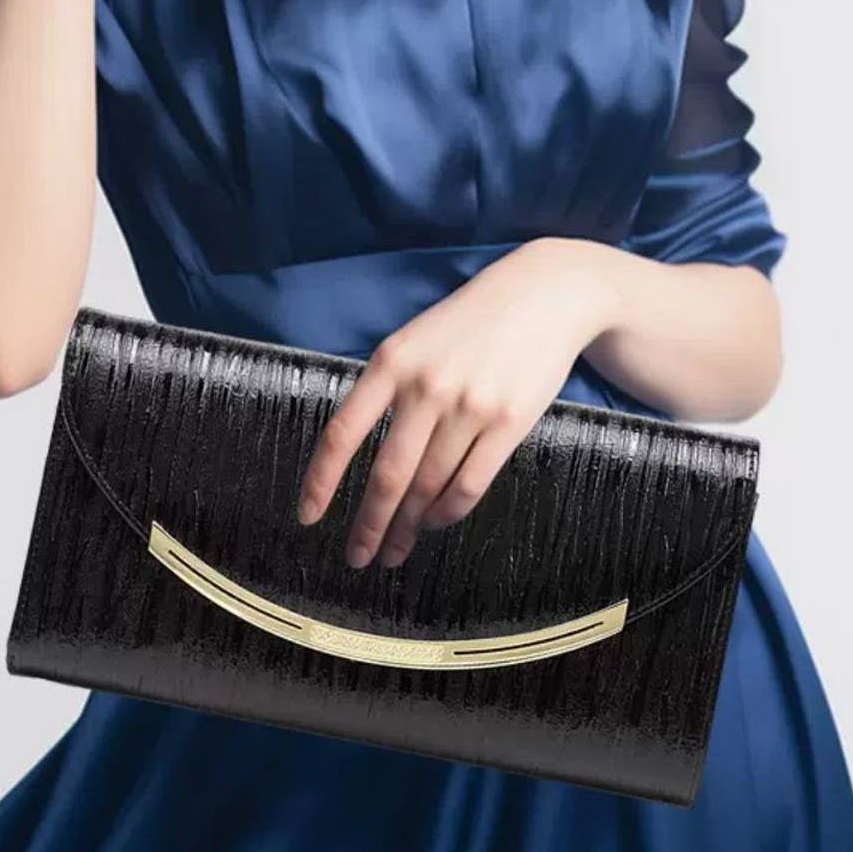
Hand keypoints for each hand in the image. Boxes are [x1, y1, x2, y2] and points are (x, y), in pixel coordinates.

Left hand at [295, 238, 621, 567]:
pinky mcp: (510, 423)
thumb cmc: (470, 321)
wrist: (545, 293)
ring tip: (395, 549)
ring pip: (427, 487)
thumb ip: (384, 389)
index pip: (342, 433)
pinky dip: (446, 513)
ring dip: (407, 526)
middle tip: (357, 557)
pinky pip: (469, 485)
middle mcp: (426, 387)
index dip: (320, 481)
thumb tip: (357, 454)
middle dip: (368, 526)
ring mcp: (470, 407)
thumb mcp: (412, 339)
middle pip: (387, 476)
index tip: (307, 516)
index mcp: (390, 363)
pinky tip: (433, 523)